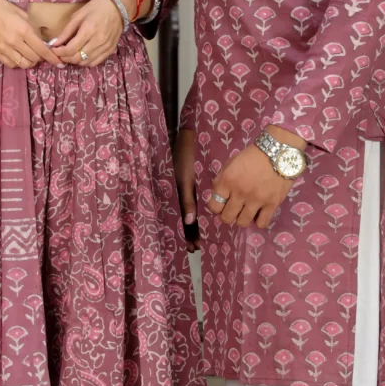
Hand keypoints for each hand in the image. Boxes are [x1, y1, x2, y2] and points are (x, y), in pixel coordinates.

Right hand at [0, 0, 59, 68]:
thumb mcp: (19, 12)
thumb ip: (30, 26)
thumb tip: (40, 37)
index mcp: (23, 30)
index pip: (42, 49)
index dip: (52, 58)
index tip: (59, 63)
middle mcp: (15, 42)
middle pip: (35, 59)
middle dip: (41, 57)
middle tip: (40, 51)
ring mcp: (4, 49)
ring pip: (24, 64)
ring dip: (30, 61)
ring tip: (30, 54)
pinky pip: (12, 64)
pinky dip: (19, 62)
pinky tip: (19, 55)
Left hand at [49, 0, 124, 66]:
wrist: (119, 7)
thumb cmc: (97, 8)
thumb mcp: (78, 15)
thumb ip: (67, 31)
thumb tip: (55, 43)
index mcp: (88, 30)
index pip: (70, 49)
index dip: (59, 52)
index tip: (54, 49)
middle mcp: (98, 41)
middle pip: (77, 58)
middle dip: (65, 58)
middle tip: (60, 53)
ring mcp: (105, 47)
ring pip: (86, 62)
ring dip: (75, 61)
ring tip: (69, 54)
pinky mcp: (110, 50)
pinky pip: (95, 62)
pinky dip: (86, 62)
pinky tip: (81, 56)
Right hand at [173, 127, 198, 251]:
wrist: (182, 139)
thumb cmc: (182, 158)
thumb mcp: (184, 179)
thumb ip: (186, 200)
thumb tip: (189, 220)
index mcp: (176, 196)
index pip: (181, 220)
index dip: (186, 233)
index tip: (193, 246)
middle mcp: (179, 196)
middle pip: (185, 219)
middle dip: (190, 232)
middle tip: (198, 247)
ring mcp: (184, 190)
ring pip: (189, 212)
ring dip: (194, 225)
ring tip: (201, 238)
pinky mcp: (189, 184)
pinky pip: (194, 201)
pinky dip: (199, 211)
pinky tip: (208, 216)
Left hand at [208, 142, 297, 231]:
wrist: (278, 151)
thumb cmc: (252, 156)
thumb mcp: (231, 163)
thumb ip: (222, 179)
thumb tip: (217, 196)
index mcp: (227, 181)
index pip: (213, 206)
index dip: (216, 207)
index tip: (221, 204)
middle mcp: (240, 193)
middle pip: (226, 218)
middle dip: (227, 215)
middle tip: (233, 210)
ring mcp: (257, 200)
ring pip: (242, 223)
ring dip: (242, 218)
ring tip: (246, 212)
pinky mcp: (272, 204)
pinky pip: (261, 223)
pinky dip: (259, 221)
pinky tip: (259, 213)